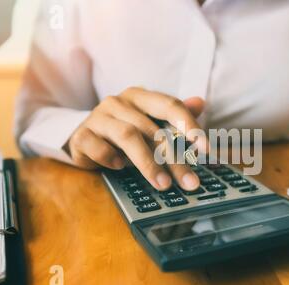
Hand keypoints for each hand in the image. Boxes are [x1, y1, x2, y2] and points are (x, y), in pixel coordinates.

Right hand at [67, 87, 207, 190]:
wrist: (83, 138)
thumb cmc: (123, 131)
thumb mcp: (150, 123)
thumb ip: (174, 115)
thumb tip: (201, 103)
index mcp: (140, 96)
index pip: (170, 105)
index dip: (190, 126)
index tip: (207, 149)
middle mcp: (118, 102)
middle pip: (152, 129)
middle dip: (175, 159)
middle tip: (190, 182)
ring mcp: (98, 118)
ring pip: (129, 137)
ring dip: (149, 164)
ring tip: (164, 185)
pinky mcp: (82, 136)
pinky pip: (100, 148)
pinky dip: (112, 160)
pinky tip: (120, 168)